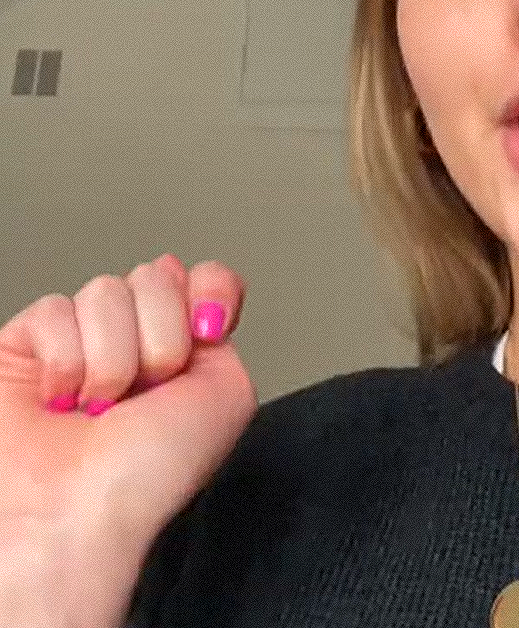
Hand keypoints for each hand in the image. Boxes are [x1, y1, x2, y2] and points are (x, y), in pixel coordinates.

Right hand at [0, 254, 255, 626]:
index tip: (208, 328)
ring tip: (98, 408)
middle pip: (154, 277)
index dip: (209, 291)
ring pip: (105, 292)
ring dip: (113, 358)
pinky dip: (65, 361)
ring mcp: (76, 344)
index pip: (203, 278)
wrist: (76, 513)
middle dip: (160, 338)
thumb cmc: (147, 476)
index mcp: (184, 353)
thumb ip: (224, 329)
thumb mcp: (227, 396)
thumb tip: (192, 282)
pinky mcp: (19, 348)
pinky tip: (60, 400)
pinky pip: (52, 310)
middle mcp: (131, 344)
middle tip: (144, 394)